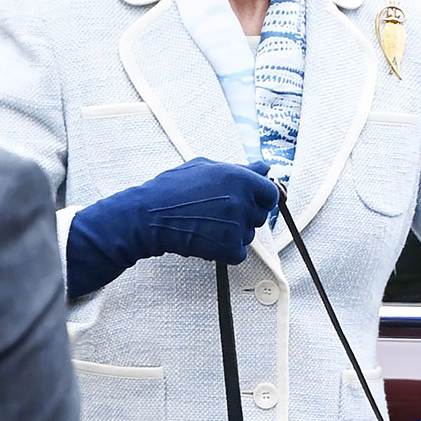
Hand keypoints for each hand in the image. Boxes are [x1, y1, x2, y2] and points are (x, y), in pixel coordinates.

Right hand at [66, 158, 278, 298]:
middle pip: (260, 216)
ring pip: (248, 235)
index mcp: (239, 178)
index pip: (270, 193)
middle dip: (244, 215)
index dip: (260, 198)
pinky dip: (226, 251)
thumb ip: (240, 169)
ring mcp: (237, 226)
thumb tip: (264, 168)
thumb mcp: (206, 168)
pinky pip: (239, 253)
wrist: (150, 216)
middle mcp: (242, 201)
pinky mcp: (230, 248)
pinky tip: (207, 238)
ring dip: (233, 233)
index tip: (249, 201)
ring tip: (207, 223)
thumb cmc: (173, 189)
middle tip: (217, 212)